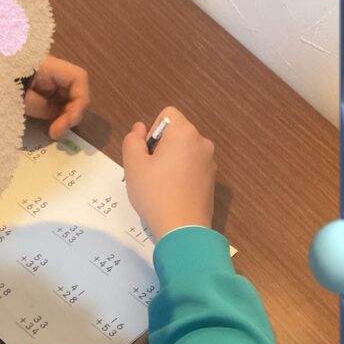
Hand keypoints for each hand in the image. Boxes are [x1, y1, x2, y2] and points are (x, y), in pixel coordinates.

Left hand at [24, 55, 89, 140]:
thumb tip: (58, 122)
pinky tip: (52, 131)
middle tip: (57, 133)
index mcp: (49, 67)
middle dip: (72, 114)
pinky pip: (60, 110)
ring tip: (54, 133)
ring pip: (71, 104)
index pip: (78, 78)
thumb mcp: (20, 95)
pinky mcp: (45, 100)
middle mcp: (54, 76)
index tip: (67, 120)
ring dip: (67, 120)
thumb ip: (42, 106)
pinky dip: (59, 122)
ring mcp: (50, 88)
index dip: (79, 100)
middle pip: (77, 93)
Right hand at [122, 107, 215, 242]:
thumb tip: (140, 129)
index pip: (167, 114)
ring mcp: (209, 162)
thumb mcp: (133, 165)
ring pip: (184, 152)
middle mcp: (202, 143)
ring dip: (171, 162)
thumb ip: (133, 140)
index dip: (152, 131)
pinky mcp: (211, 181)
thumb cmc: (155, 194)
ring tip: (160, 186)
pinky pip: (192, 169)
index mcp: (184, 133)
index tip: (147, 154)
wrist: (182, 229)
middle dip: (161, 148)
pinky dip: (181, 176)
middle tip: (149, 173)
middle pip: (177, 134)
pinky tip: (172, 195)